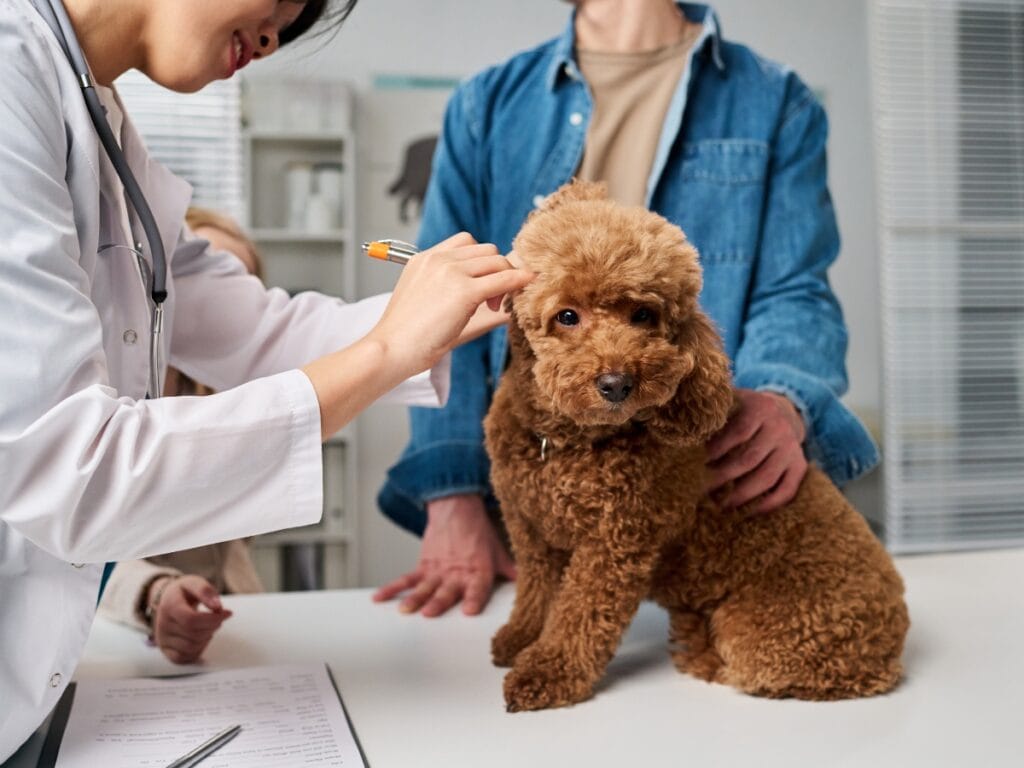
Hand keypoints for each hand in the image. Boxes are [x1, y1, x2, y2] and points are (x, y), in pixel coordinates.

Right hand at [148, 575, 231, 663]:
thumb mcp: (194, 582)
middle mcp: (162, 624)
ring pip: (191, 647)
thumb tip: (217, 606)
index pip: (191, 620)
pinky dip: (198, 650)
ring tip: (209, 626)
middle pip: (194, 634)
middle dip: (213, 626)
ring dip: (207, 637)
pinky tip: (202, 637)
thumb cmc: (183, 592)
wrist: (166, 600)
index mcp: (169, 606)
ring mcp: (162, 639)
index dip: (213, 619)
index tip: (227, 613)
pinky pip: (184, 658)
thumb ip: (205, 591)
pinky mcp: (165, 650)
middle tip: (217, 618)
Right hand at [368, 233, 533, 376]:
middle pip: (486, 250)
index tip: (485, 284)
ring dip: (505, 279)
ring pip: (497, 261)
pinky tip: (526, 288)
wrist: (390, 349)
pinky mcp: (463, 291)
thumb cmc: (407, 336)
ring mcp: (450, 272)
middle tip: (492, 300)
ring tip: (493, 306)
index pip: (466, 242)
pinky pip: (504, 279)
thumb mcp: (432, 305)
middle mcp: (438, 259)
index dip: (482, 262)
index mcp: (425, 259)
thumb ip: (459, 297)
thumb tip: (500, 303)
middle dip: (496, 270)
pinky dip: (520, 281)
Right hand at [372, 494, 515, 616]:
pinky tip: (378, 598)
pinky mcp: (423, 564)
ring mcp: (437, 569)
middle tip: (429, 613)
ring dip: (414, 598)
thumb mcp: (499, 552)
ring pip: (424, 586)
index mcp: (479, 571)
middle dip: (438, 602)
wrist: (457, 508)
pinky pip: (406, 578)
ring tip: (404, 610)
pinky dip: (391, 588)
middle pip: (447, 590)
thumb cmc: (479, 534)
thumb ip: (512, 572)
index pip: (477, 588)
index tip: (468, 611)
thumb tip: (536, 587)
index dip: (473, 599)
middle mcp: (457, 572)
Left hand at [705, 389, 807, 512]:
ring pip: (767, 477)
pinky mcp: (799, 466)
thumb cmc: (745, 410)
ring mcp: (792, 449)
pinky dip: (768, 505)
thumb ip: (715, 409)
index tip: (697, 463)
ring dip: (742, 494)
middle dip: (723, 476)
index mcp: (761, 409)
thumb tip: (685, 420)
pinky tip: (748, 513)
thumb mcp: (734, 400)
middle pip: (750, 458)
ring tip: (720, 505)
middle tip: (701, 489)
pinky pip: (786, 490)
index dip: (717, 449)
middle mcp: (780, 428)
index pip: (738, 432)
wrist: (784, 412)